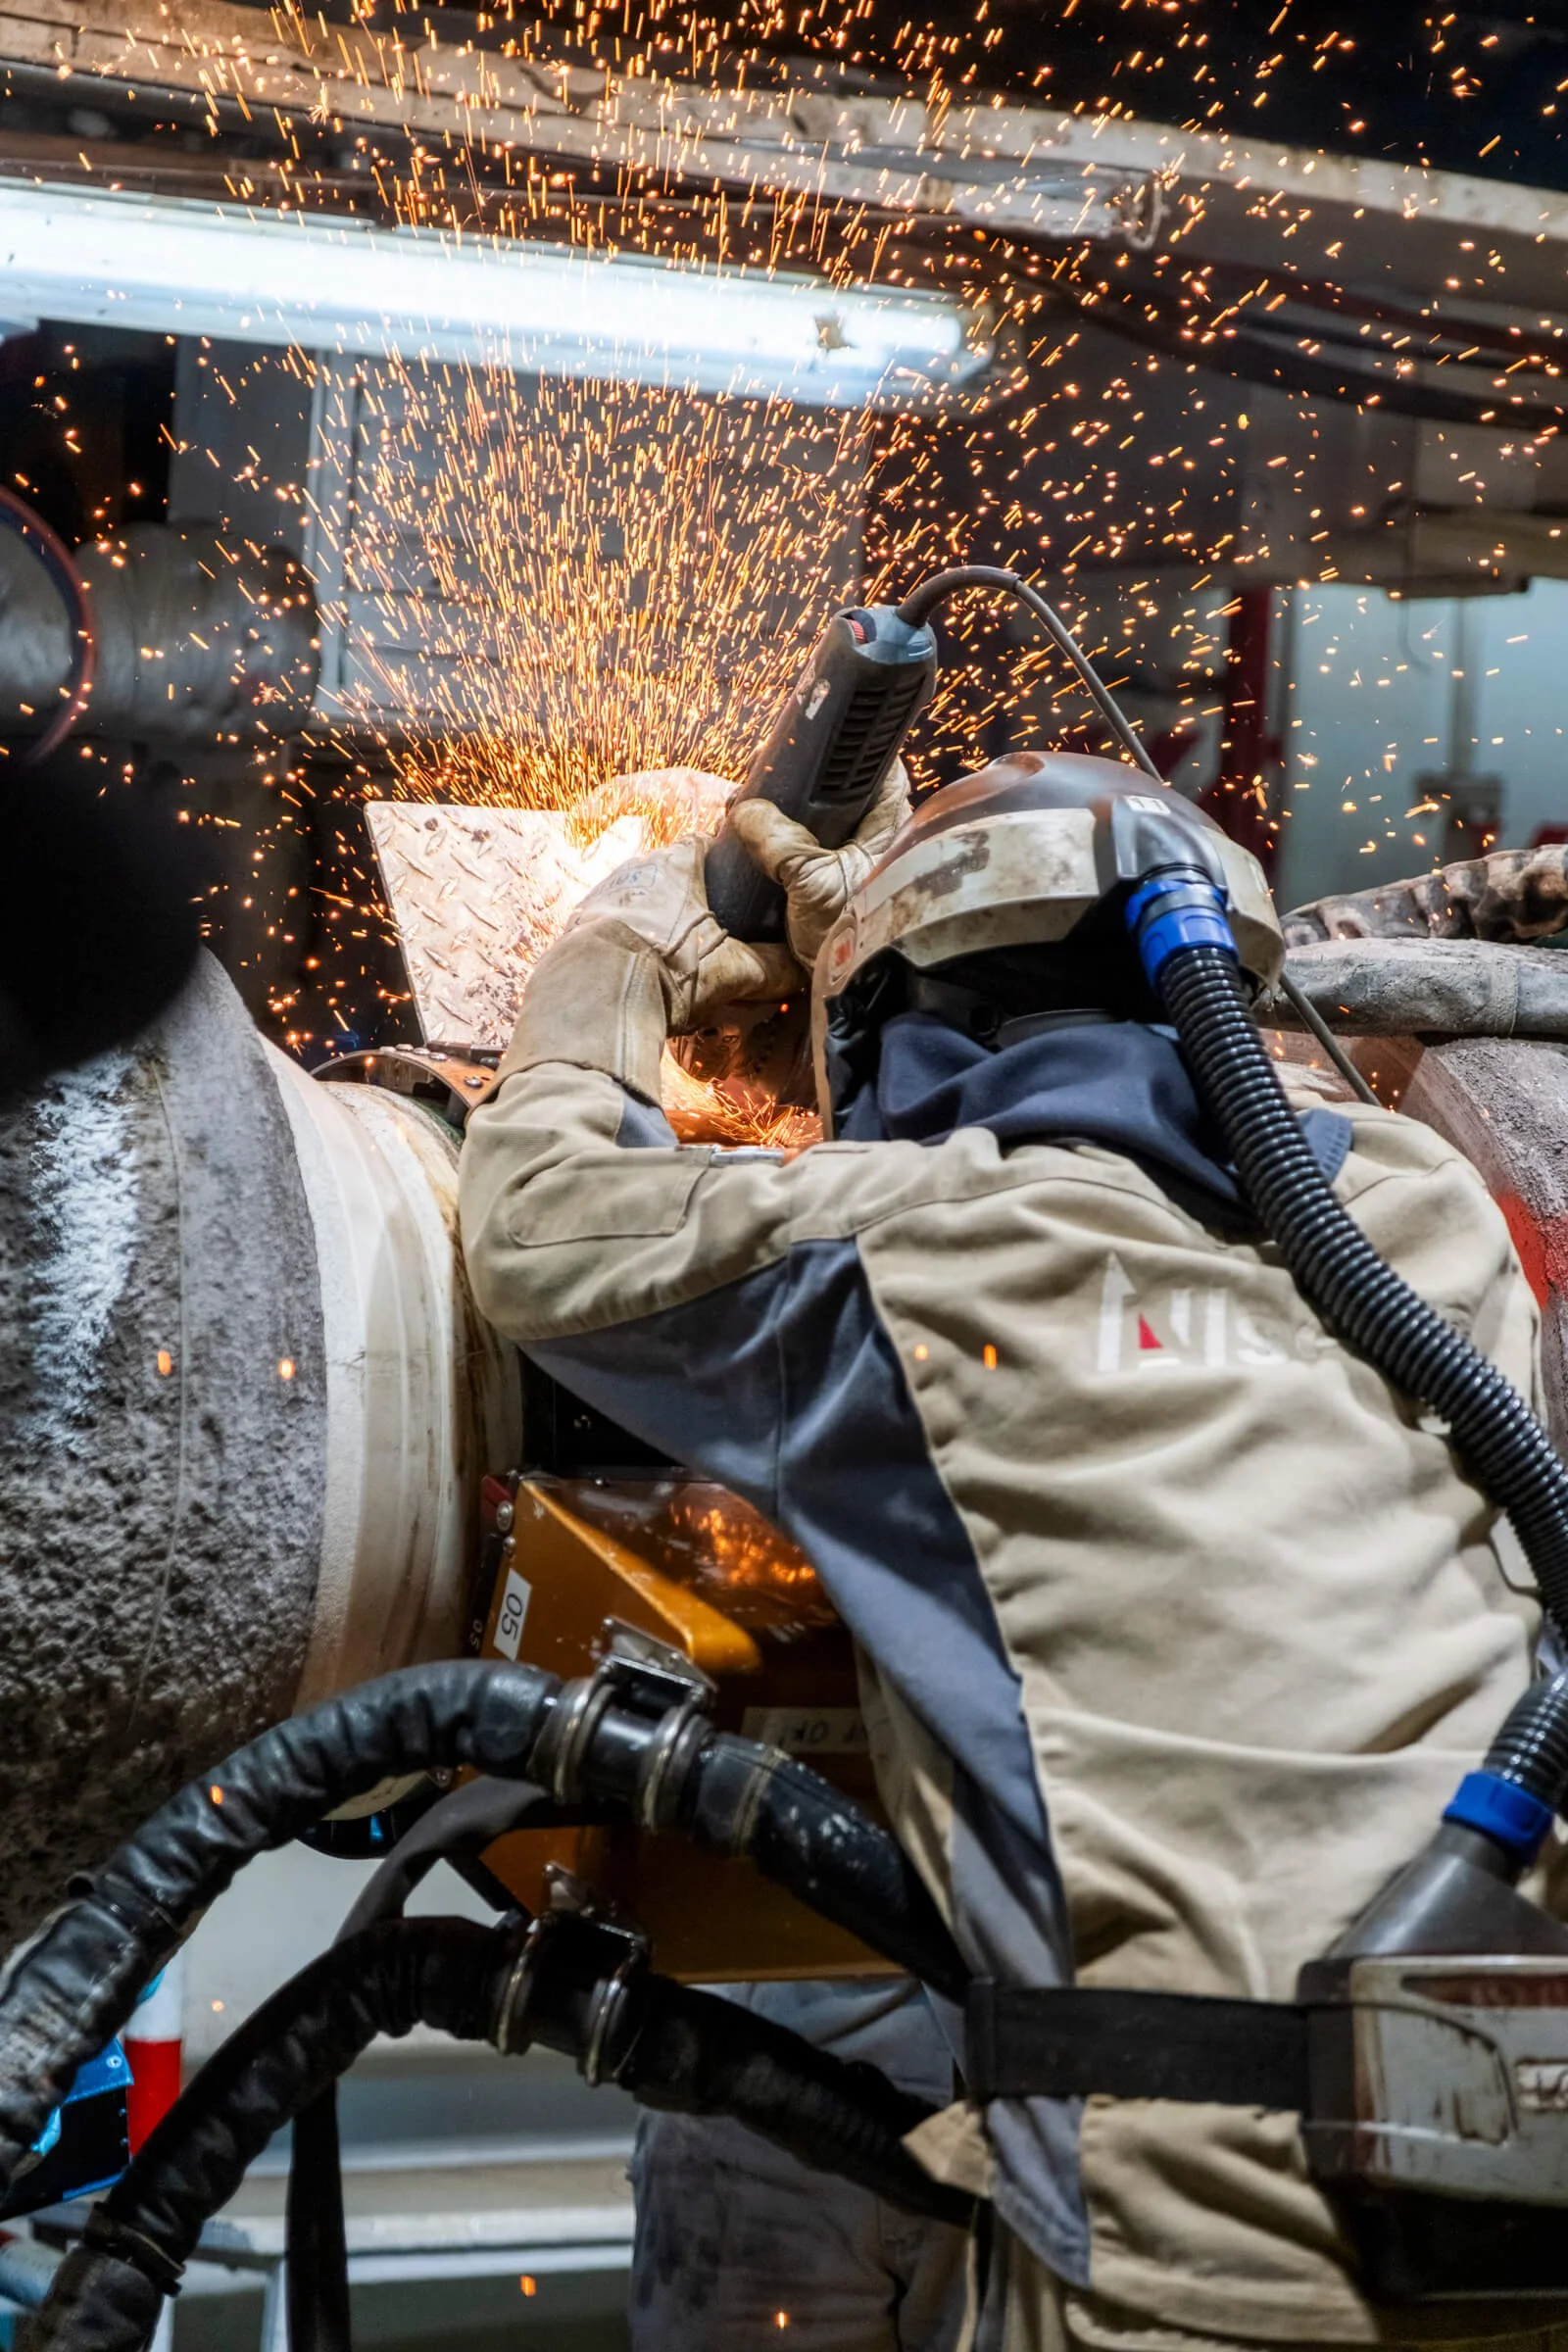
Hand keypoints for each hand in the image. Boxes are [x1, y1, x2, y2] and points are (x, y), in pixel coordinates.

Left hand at [568, 833, 798, 1032]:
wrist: (598, 994)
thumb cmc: (670, 968)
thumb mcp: (733, 971)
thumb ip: (772, 968)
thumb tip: (802, 972)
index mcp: (679, 864)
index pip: (704, 843)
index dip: (723, 861)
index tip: (736, 887)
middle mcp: (638, 868)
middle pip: (672, 875)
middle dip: (689, 901)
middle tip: (710, 936)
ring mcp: (605, 894)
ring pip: (641, 901)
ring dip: (656, 924)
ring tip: (674, 961)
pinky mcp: (580, 924)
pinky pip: (613, 927)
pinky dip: (628, 944)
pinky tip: (641, 973)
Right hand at [725, 757, 911, 971]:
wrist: (858, 997)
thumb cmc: (853, 935)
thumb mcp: (811, 881)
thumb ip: (778, 840)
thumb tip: (744, 809)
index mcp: (892, 830)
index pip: (882, 772)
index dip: (851, 755)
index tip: (813, 745)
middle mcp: (883, 846)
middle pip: (848, 800)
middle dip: (808, 792)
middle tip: (769, 783)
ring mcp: (862, 872)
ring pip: (828, 832)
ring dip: (794, 827)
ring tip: (756, 816)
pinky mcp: (841, 897)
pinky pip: (813, 862)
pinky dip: (789, 856)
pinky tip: (761, 856)